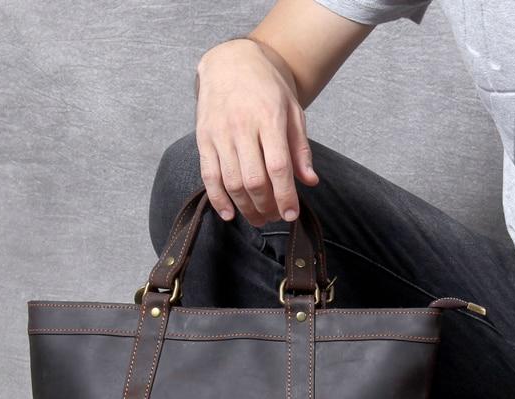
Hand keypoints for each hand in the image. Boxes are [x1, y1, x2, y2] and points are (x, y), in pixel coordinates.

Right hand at [194, 38, 319, 226]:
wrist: (231, 62)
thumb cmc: (267, 90)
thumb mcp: (293, 112)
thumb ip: (301, 149)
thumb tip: (310, 181)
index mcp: (269, 118)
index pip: (278, 166)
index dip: (285, 195)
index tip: (291, 214)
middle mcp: (242, 126)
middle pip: (254, 179)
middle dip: (266, 206)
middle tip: (275, 217)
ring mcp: (220, 134)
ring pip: (232, 182)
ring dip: (246, 208)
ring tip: (259, 219)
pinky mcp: (203, 139)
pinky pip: (209, 176)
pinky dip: (218, 200)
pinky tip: (230, 214)